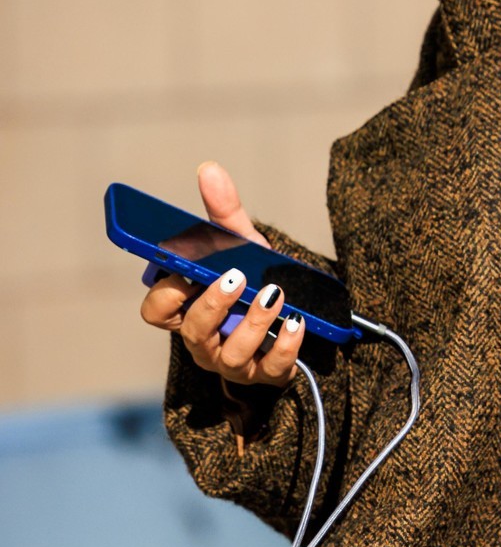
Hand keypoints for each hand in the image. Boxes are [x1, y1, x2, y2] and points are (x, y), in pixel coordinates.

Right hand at [139, 160, 305, 389]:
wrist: (298, 316)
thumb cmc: (255, 282)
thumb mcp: (242, 247)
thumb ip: (224, 215)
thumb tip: (209, 169)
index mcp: (188, 311)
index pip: (157, 312)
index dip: (166, 295)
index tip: (184, 272)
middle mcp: (205, 342)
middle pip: (193, 332)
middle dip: (211, 305)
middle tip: (234, 276)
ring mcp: (235, 364)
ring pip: (232, 355)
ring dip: (253, 323)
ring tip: (274, 294)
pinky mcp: (268, 377)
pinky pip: (272, 369)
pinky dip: (284, 347)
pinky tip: (296, 323)